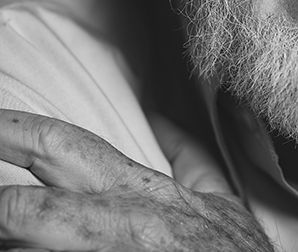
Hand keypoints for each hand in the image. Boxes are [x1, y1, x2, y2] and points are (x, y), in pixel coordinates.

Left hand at [0, 109, 272, 250]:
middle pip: (32, 206)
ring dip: (16, 237)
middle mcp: (118, 228)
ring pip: (33, 245)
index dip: (17, 132)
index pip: (66, 150)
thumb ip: (188, 158)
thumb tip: (162, 120)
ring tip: (6, 223)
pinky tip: (31, 249)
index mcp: (141, 194)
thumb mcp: (216, 202)